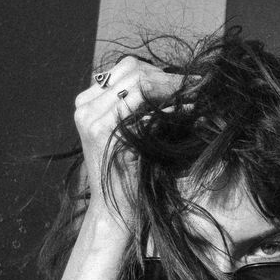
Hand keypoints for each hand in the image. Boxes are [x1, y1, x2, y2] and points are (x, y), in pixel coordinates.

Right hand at [73, 56, 183, 213]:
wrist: (116, 211)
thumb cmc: (128, 174)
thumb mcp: (130, 132)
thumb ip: (139, 106)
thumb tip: (173, 78)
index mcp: (86, 103)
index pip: (126, 68)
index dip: (158, 71)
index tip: (185, 82)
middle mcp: (83, 107)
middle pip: (131, 69)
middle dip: (168, 76)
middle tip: (195, 85)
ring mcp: (91, 118)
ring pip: (138, 83)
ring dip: (172, 87)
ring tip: (195, 94)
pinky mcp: (103, 132)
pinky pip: (144, 108)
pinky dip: (170, 107)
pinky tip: (190, 110)